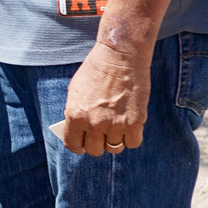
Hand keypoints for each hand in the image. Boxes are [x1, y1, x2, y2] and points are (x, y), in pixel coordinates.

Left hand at [62, 39, 150, 155]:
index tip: (83, 144)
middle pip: (95, 150)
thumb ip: (76, 112)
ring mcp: (115, 125)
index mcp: (75, 116)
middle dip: (97, 144)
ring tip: (117, 128)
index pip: (73, 145)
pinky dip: (131, 137)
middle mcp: (94, 124)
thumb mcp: (75, 91)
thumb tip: (80, 130)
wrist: (120, 56)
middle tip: (102, 135)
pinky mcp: (134, 123)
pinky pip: (132, 143)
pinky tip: (130, 126)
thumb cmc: (96, 69)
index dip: (78, 146)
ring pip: (114, 148)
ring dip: (115, 140)